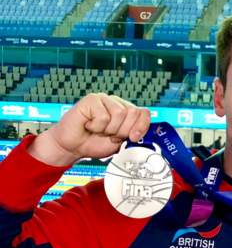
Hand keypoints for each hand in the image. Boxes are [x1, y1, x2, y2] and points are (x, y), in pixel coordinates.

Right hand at [28, 93, 150, 165]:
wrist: (72, 147)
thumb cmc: (94, 143)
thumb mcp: (119, 143)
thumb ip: (132, 135)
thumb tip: (139, 132)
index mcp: (126, 112)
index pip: (144, 113)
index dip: (141, 126)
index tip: (133, 138)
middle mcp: (117, 103)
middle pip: (133, 113)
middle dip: (122, 131)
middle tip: (109, 135)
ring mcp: (104, 99)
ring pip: (119, 113)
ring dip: (109, 129)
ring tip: (98, 130)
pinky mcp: (91, 99)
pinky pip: (103, 115)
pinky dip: (96, 126)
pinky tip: (89, 125)